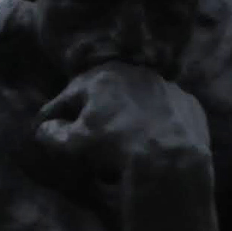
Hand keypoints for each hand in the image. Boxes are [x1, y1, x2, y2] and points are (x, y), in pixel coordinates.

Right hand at [37, 63, 209, 188]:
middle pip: (106, 97)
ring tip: (123, 148)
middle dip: (94, 118)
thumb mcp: (76, 144)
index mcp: (102, 77)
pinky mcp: (189, 104)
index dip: (55, 114)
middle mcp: (134, 72)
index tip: (46, 127)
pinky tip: (155, 146)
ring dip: (127, 121)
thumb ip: (55, 134)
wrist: (169, 159)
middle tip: (88, 143)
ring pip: (138, 104)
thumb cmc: (115, 147)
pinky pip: (168, 116)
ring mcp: (165, 86)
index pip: (70, 96)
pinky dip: (158, 127)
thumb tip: (42, 130)